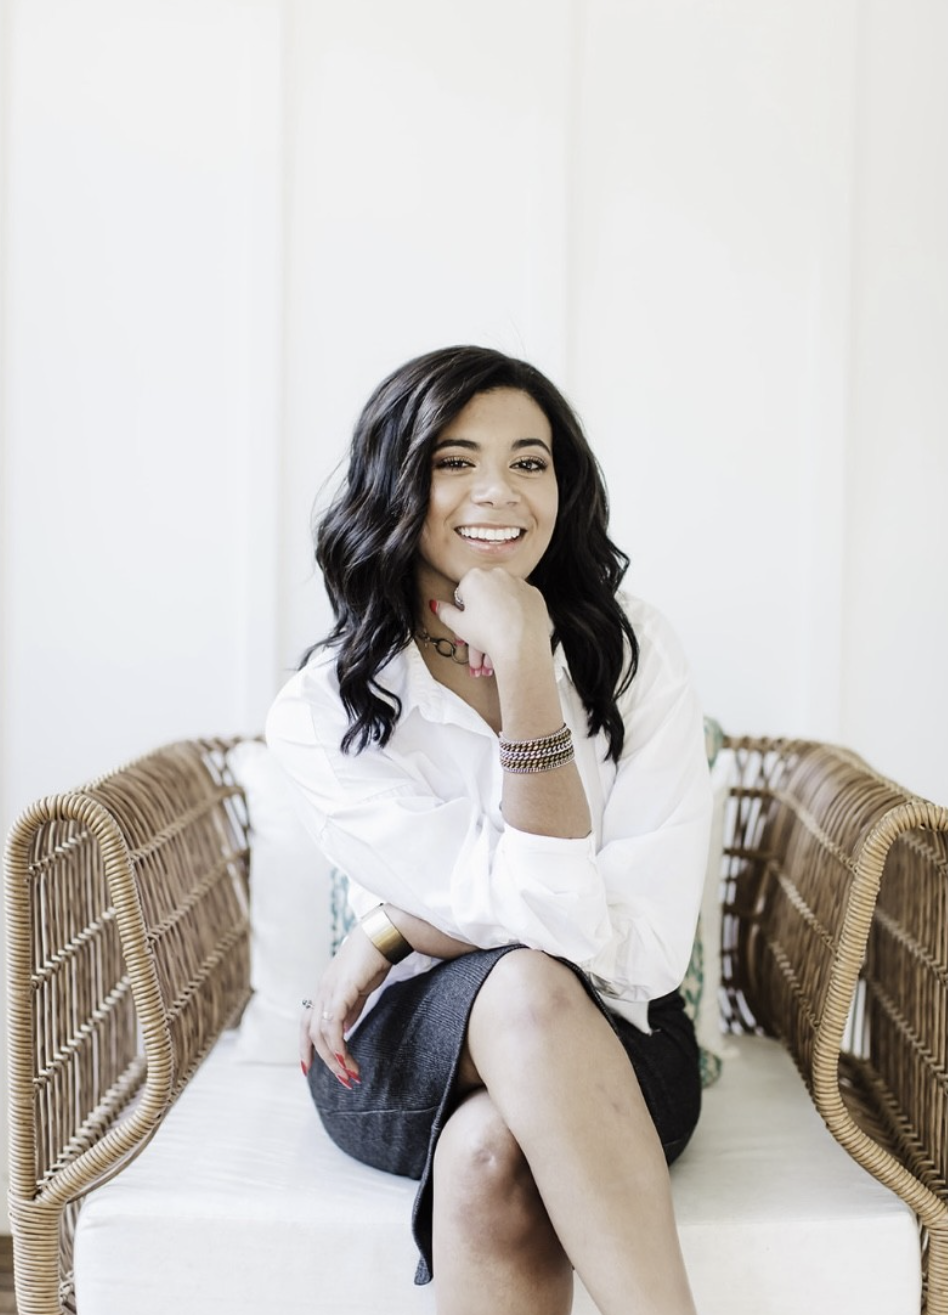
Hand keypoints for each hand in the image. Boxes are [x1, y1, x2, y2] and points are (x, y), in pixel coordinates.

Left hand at [300, 926, 389, 1087]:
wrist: (383, 936)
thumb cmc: (372, 959)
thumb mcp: (359, 990)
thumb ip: (350, 1010)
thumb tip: (344, 1030)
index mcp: (324, 992)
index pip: (307, 1024)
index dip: (305, 1048)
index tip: (309, 1070)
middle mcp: (322, 992)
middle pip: (312, 1034)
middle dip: (325, 1062)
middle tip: (345, 1080)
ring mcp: (329, 990)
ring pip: (321, 1033)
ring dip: (335, 1059)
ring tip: (351, 1074)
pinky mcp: (342, 989)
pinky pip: (333, 1023)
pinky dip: (337, 1044)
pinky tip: (345, 1059)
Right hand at [434, 569, 550, 674]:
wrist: (520, 647)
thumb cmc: (487, 634)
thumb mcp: (458, 625)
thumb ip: (444, 612)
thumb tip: (435, 604)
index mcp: (475, 577)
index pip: (464, 592)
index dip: (464, 612)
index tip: (468, 626)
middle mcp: (498, 574)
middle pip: (485, 597)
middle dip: (481, 619)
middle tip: (480, 640)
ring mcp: (519, 583)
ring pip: (503, 602)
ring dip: (498, 620)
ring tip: (495, 646)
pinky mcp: (534, 594)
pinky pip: (521, 604)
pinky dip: (516, 616)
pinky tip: (513, 633)